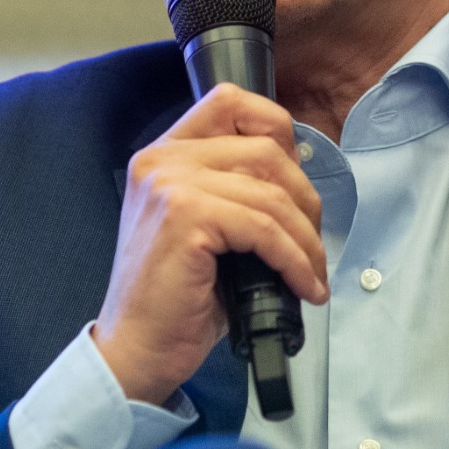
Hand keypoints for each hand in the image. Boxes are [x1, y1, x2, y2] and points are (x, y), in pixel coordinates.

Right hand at [91, 83, 328, 405]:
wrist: (137, 347)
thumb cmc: (177, 294)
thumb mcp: (206, 225)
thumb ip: (237, 187)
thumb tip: (300, 178)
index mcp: (164, 153)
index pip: (230, 101)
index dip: (276, 129)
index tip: (296, 177)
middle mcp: (162, 159)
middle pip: (265, 149)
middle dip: (304, 198)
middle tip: (311, 242)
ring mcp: (171, 184)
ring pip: (271, 193)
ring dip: (306, 238)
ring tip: (311, 272)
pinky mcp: (186, 216)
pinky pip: (265, 229)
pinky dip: (295, 260)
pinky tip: (302, 285)